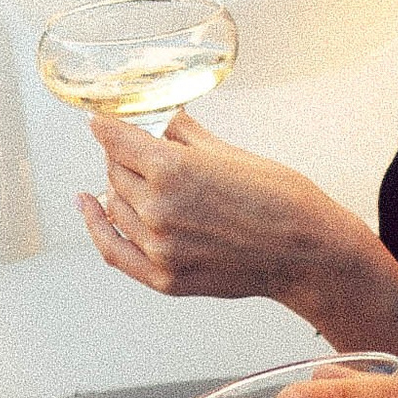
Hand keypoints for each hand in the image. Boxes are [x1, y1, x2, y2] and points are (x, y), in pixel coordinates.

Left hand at [77, 113, 397, 352]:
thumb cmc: (282, 200)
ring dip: (117, 186)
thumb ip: (189, 137)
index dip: (106, 127)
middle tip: (134, 147)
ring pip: (115, 206)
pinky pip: (115, 250)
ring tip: (129, 176)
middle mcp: (157, 209)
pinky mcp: (164, 277)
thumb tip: (168, 123)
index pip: (118, 140)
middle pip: (115, 172)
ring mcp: (158, 247)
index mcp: (173, 170)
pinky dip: (98, 227)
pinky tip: (90, 208)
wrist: (307, 253)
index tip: (99, 120)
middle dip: (121, 156)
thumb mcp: (232, 153)